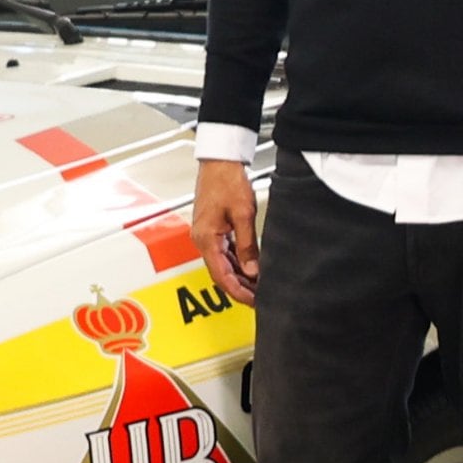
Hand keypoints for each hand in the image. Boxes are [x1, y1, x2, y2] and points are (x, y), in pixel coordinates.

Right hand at [193, 158, 259, 300]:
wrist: (219, 162)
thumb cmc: (227, 181)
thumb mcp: (243, 214)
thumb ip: (247, 245)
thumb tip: (253, 271)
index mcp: (206, 239)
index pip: (222, 276)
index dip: (238, 292)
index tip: (254, 301)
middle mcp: (202, 240)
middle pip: (221, 274)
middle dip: (240, 289)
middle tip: (259, 299)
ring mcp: (206, 236)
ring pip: (223, 265)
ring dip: (240, 278)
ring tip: (258, 287)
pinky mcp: (212, 230)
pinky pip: (224, 254)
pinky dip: (237, 264)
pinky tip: (251, 270)